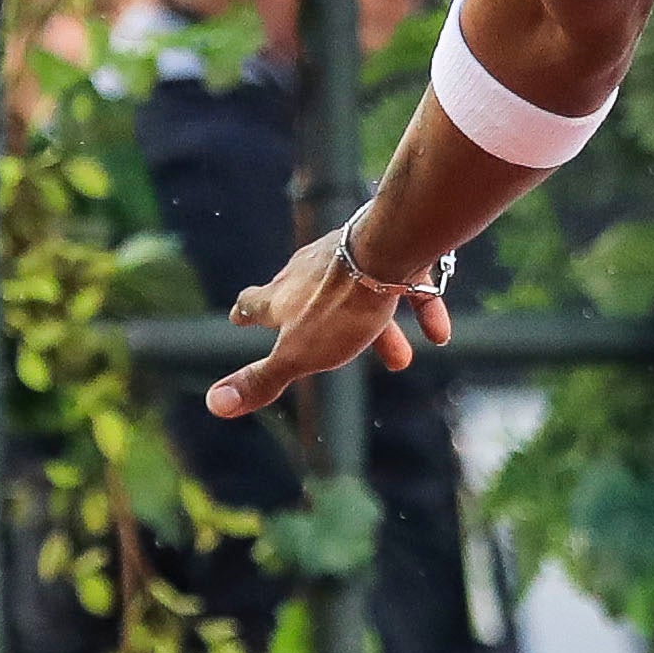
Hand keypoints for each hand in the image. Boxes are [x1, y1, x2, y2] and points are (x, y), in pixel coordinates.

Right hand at [204, 226, 450, 418]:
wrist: (390, 248)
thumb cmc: (340, 305)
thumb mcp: (298, 354)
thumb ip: (262, 380)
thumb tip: (214, 404)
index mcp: (284, 294)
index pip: (254, 303)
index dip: (245, 313)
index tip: (239, 316)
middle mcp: (314, 269)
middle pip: (309, 298)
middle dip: (319, 327)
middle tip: (322, 342)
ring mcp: (353, 254)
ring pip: (362, 295)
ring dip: (380, 331)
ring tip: (401, 361)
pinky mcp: (392, 249)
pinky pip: (408, 284)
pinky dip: (421, 308)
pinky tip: (438, 333)